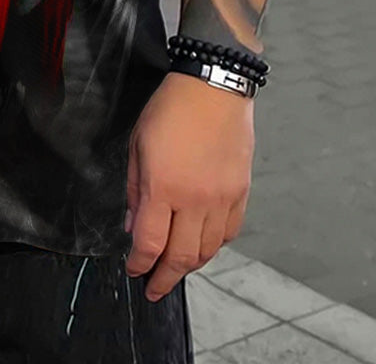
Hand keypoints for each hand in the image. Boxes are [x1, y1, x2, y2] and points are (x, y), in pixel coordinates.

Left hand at [124, 70, 253, 300]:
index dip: (140, 265)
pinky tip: (203, 246)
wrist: (213, 87)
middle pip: (181, 257)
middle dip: (165, 278)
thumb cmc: (170, 109)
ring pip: (207, 250)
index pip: (151, 244)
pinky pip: (229, 232)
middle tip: (155, 288)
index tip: (134, 271)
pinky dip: (214, 246)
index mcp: (163, 187)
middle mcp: (195, 199)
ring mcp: (221, 198)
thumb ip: (136, 191)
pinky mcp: (241, 192)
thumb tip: (134, 226)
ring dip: (189, 266)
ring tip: (176, 269)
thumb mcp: (138, 145)